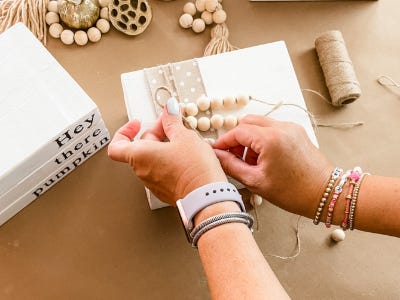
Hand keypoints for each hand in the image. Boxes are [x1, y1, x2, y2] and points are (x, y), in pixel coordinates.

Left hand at [108, 98, 226, 204]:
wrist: (206, 196)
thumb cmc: (193, 169)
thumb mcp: (184, 136)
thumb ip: (173, 122)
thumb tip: (170, 110)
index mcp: (140, 155)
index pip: (117, 145)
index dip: (124, 132)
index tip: (137, 124)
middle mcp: (143, 171)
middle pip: (141, 148)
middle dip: (157, 133)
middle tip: (174, 124)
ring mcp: (154, 183)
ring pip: (154, 159)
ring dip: (166, 146)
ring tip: (185, 140)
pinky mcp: (166, 190)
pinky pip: (164, 171)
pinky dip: (172, 160)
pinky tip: (189, 155)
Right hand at [213, 115, 333, 216]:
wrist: (325, 193)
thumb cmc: (294, 192)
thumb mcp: (256, 181)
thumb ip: (231, 166)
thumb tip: (216, 156)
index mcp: (270, 138)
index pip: (237, 131)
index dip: (223, 142)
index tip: (216, 152)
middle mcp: (281, 127)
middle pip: (247, 122)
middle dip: (236, 138)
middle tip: (232, 157)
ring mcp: (290, 128)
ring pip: (259, 124)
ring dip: (249, 138)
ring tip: (250, 161)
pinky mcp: (296, 132)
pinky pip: (272, 128)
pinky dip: (262, 139)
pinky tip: (263, 158)